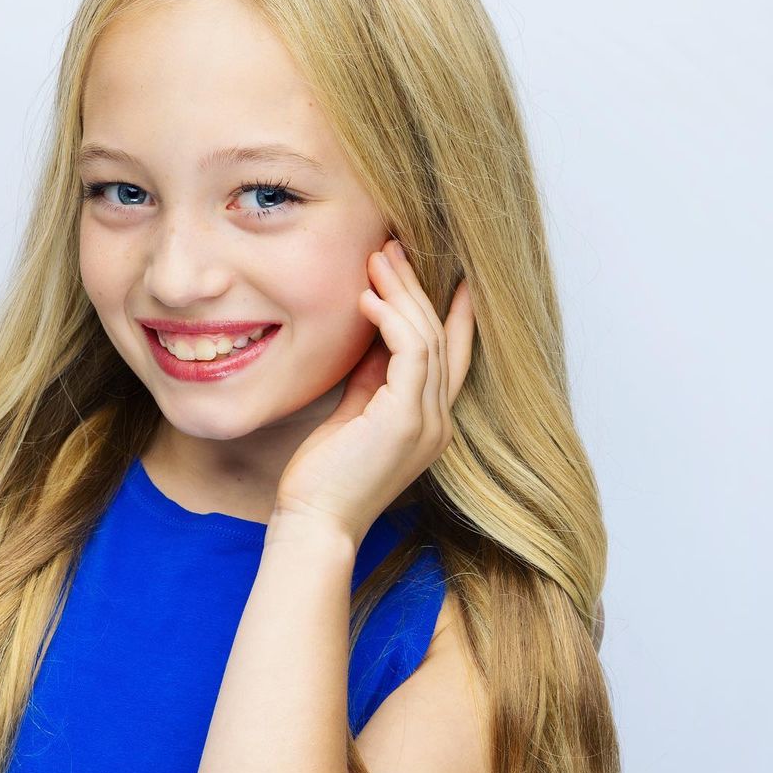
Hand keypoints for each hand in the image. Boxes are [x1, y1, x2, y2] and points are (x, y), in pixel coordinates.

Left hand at [272, 238, 474, 549]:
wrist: (314, 523)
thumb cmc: (324, 477)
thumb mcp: (354, 415)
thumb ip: (370, 378)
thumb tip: (371, 331)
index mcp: (429, 423)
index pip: (454, 358)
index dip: (458, 315)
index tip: (452, 275)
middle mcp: (438, 422)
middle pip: (440, 338)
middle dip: (417, 289)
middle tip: (393, 249)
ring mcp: (427, 422)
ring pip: (427, 338)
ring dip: (402, 293)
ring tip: (377, 259)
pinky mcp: (405, 420)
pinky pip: (411, 351)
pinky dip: (392, 318)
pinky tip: (367, 298)